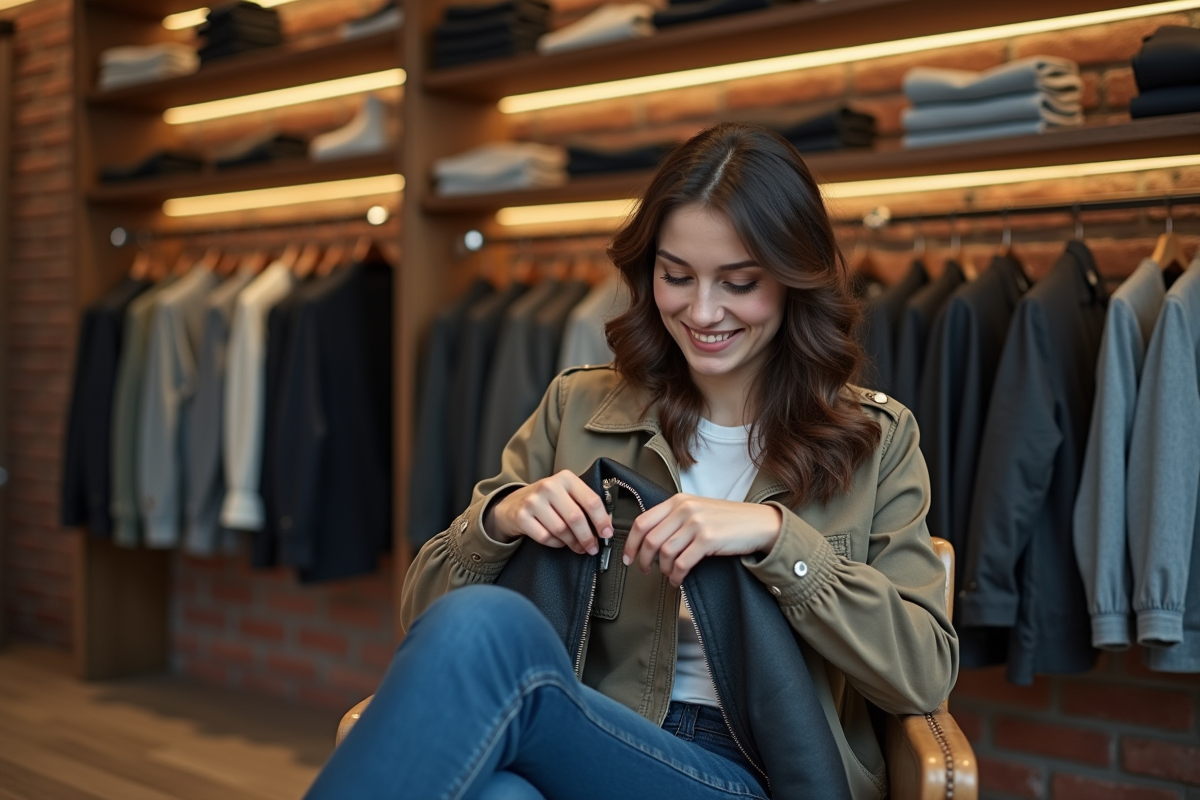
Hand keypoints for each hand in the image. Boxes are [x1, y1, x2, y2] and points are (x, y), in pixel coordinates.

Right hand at [485, 470, 612, 554]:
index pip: (591, 500)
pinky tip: (559, 542)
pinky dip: (556, 543)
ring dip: (573, 543)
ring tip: (578, 547)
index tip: (607, 534)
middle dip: (588, 537)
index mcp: (566, 478)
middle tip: (593, 548)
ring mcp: (533, 501)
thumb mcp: (566, 493)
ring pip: (561, 530)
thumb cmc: (547, 501)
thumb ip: (584, 503)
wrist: (513, 504)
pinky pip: (546, 537)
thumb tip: (606, 526)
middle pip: (576, 518)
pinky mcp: (522, 516)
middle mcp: (549, 486)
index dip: (602, 520)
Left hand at [623, 495, 781, 586]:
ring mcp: (696, 523)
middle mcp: (684, 509)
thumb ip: (674, 518)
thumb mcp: (697, 509)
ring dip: (662, 569)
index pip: (642, 521)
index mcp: (677, 501)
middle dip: (643, 559)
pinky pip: (682, 563)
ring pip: (664, 552)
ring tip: (667, 575)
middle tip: (645, 570)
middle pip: (650, 539)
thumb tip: (649, 539)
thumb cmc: (728, 520)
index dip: (631, 542)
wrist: (758, 523)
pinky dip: (675, 576)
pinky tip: (677, 579)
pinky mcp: (708, 539)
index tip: (628, 556)